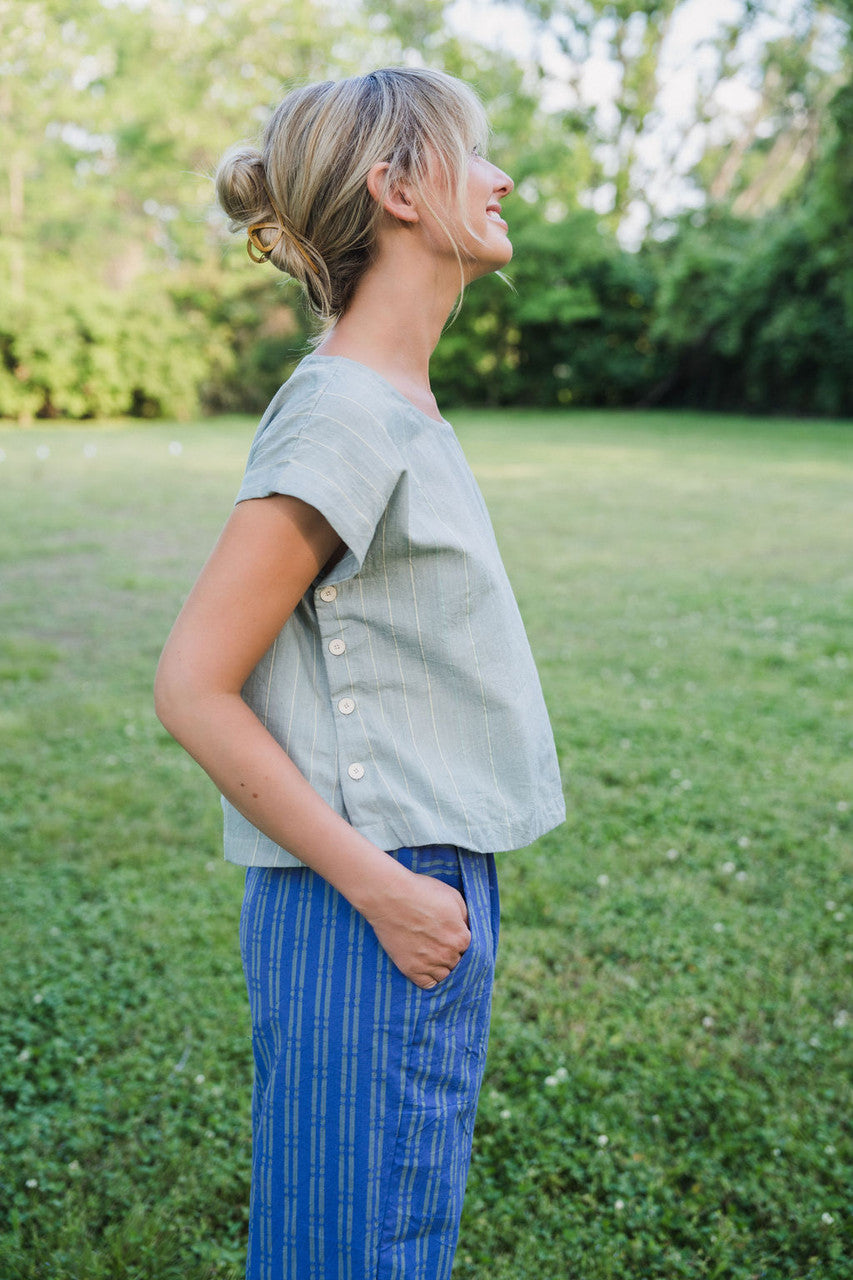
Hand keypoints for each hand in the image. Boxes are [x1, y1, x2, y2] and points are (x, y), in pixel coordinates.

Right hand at [364, 868, 470, 988]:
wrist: (389, 897)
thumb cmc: (421, 892)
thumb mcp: (453, 897)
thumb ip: (466, 916)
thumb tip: (469, 928)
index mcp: (461, 937)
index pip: (470, 949)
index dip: (461, 941)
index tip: (452, 936)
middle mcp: (448, 954)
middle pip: (457, 963)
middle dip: (452, 954)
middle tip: (440, 943)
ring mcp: (429, 964)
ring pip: (445, 976)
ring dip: (442, 967)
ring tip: (433, 955)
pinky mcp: (411, 969)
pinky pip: (427, 984)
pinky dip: (429, 978)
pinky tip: (426, 968)